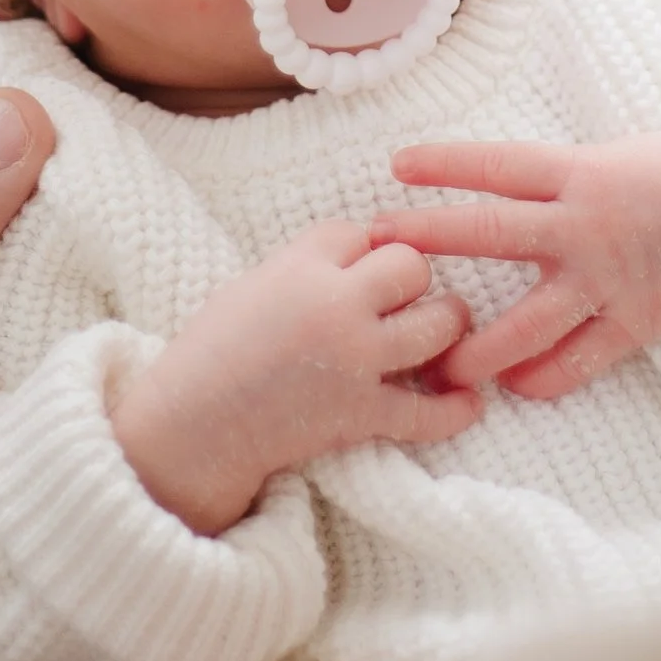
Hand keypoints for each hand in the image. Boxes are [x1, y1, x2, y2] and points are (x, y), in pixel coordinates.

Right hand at [110, 224, 477, 536]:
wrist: (190, 428)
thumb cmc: (211, 352)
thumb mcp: (252, 285)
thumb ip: (307, 265)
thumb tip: (365, 250)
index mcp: (299, 266)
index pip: (360, 232)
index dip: (365, 249)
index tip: (359, 267)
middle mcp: (335, 305)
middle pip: (411, 265)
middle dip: (412, 278)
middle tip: (405, 297)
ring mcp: (354, 361)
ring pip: (437, 324)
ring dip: (445, 326)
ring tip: (442, 331)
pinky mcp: (360, 415)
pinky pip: (427, 412)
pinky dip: (455, 410)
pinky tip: (470, 401)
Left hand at [383, 136, 660, 401]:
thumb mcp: (617, 156)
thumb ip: (560, 175)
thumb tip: (498, 180)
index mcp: (583, 173)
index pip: (501, 165)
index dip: (449, 163)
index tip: (396, 165)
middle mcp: (588, 225)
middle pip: (497, 233)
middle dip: (434, 239)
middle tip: (382, 252)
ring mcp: (611, 279)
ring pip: (532, 319)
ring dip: (482, 345)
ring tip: (438, 365)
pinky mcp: (636, 323)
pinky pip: (582, 360)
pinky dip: (547, 377)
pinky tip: (516, 388)